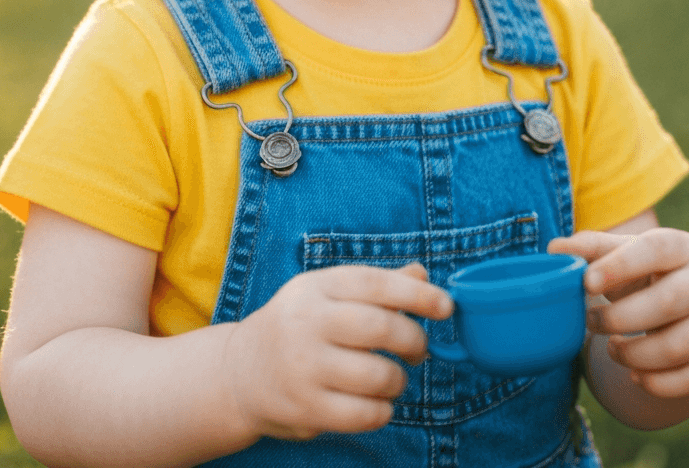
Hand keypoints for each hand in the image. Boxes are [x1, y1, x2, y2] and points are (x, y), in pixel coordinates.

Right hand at [222, 262, 452, 441]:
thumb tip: (423, 275)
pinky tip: (378, 402)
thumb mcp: (327, 293)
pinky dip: (383, 410)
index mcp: (316, 287)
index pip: (374, 283)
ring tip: (394, 378)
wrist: (241, 372)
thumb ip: (375, 284)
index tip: (447, 306)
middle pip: (380, 328)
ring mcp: (304, 367)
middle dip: (414, 340)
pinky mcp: (305, 408)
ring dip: (399, 379)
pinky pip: (364, 414)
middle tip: (420, 349)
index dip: (417, 294)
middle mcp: (307, 322)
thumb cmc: (299, 325)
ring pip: (377, 375)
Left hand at [548, 229, 688, 399]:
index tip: (586, 282)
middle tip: (590, 321)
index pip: (653, 250)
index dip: (619, 266)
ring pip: (679, 346)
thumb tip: (554, 249)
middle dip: (620, 318)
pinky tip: (634, 374)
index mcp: (680, 246)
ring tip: (611, 348)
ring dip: (635, 354)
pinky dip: (658, 382)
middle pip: (668, 302)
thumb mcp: (621, 254)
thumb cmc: (644, 272)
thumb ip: (589, 249)